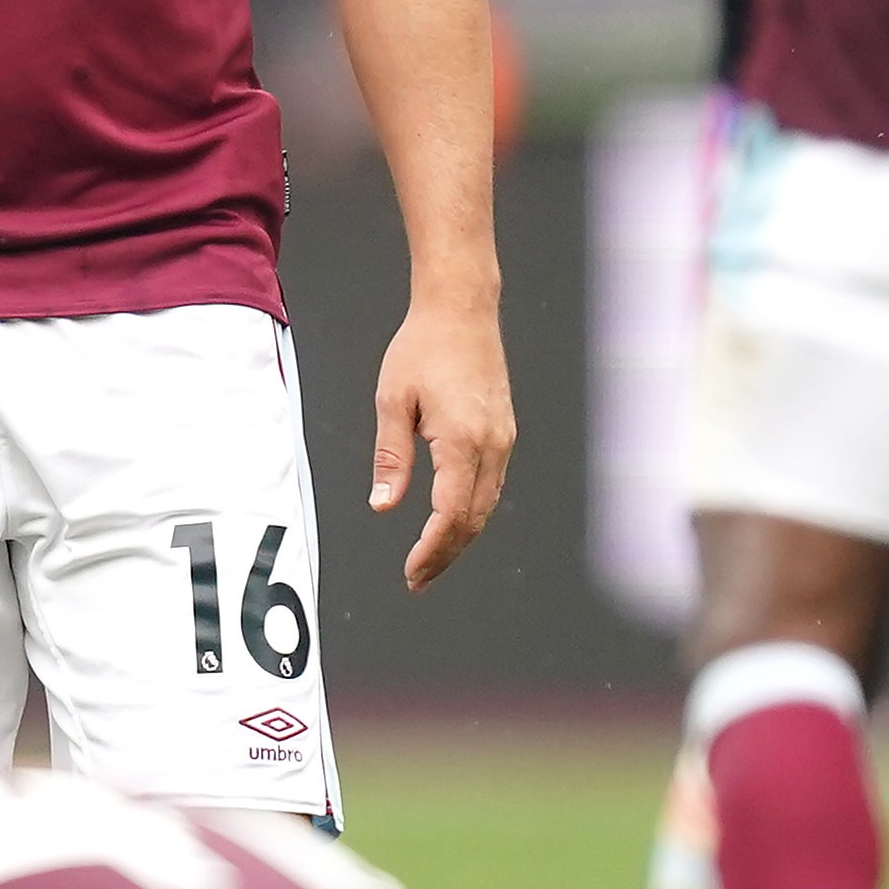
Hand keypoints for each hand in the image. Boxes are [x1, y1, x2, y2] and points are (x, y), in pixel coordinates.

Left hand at [369, 294, 515, 590]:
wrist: (461, 310)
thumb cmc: (423, 348)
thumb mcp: (392, 402)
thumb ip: (391, 458)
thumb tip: (383, 505)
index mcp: (462, 438)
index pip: (451, 514)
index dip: (432, 549)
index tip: (412, 571)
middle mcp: (492, 444)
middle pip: (474, 519)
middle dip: (446, 554)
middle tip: (417, 579)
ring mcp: (504, 438)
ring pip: (486, 505)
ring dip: (460, 537)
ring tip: (431, 560)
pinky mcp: (505, 432)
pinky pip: (492, 484)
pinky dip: (472, 512)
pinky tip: (450, 522)